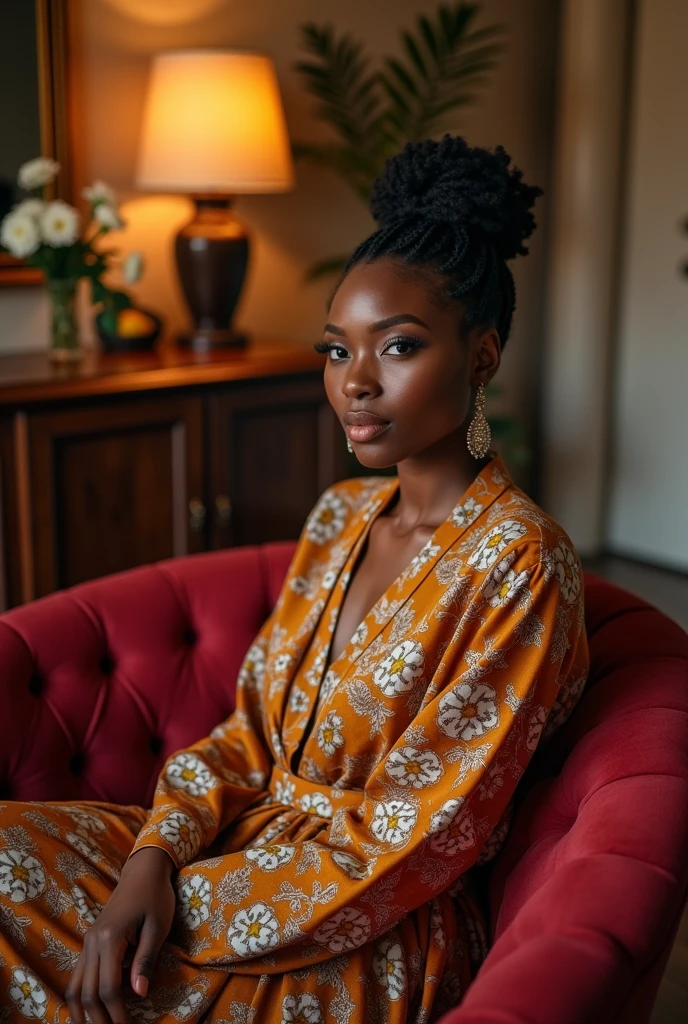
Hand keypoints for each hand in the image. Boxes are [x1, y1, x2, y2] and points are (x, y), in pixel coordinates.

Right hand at [66, 847, 175, 1023]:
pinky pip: (79, 975)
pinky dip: (81, 996)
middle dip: (99, 1019)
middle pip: (88, 992)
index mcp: (109, 938)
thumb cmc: (155, 896)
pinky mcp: (90, 941)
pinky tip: (89, 1010)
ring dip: (83, 1012)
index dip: (117, 1013)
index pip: (108, 988)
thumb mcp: (157, 926)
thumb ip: (146, 960)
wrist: (142, 871)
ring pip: (75, 986)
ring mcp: (88, 942)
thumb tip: (139, 994)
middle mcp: (92, 942)